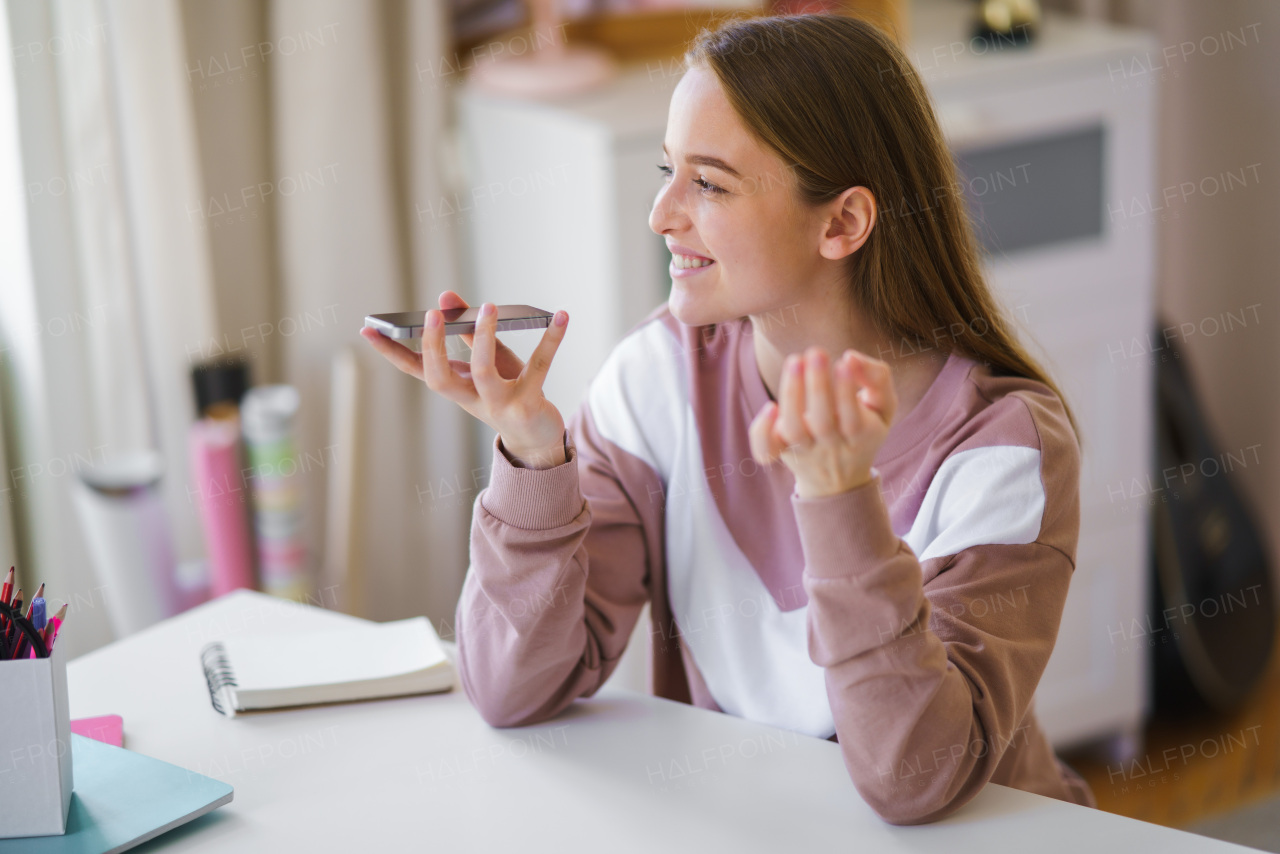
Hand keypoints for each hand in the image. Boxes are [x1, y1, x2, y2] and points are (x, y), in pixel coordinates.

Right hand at [359, 291, 569, 467]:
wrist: (536, 438)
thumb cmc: (507, 393)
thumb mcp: (486, 363)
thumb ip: (469, 332)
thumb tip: (446, 297)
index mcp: (455, 387)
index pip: (415, 370)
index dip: (390, 352)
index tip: (367, 330)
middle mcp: (471, 399)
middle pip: (441, 378)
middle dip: (434, 347)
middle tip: (433, 314)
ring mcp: (498, 405)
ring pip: (485, 374)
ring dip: (484, 339)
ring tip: (488, 306)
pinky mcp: (528, 403)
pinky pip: (539, 366)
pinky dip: (551, 339)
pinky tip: (561, 316)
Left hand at [748, 347, 896, 498]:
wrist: (839, 479)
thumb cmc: (864, 428)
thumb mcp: (884, 405)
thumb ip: (878, 377)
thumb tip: (850, 357)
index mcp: (861, 436)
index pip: (853, 418)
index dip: (847, 391)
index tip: (844, 360)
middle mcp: (830, 447)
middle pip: (822, 423)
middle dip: (818, 386)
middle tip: (816, 352)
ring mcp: (804, 451)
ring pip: (794, 431)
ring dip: (792, 395)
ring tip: (796, 361)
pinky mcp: (781, 451)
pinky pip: (766, 451)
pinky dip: (762, 432)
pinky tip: (769, 408)